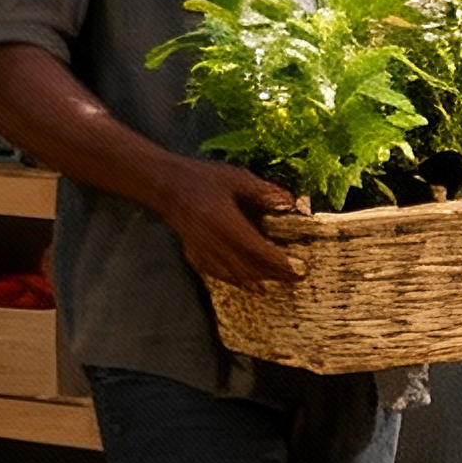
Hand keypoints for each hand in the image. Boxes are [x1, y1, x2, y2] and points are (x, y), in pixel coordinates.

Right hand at [157, 155, 302, 288]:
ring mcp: (204, 251)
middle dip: (273, 275)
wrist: (164, 186)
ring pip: (234, 274)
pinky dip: (234, 280)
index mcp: (227, 224)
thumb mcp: (235, 178)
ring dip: (256, 281)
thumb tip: (291, 202)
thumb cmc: (200, 178)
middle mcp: (215, 243)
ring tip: (274, 285)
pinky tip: (243, 282)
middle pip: (249, 267)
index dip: (279, 262)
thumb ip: (263, 191)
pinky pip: (218, 273)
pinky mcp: (195, 253)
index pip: (258, 250)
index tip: (297, 268)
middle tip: (293, 278)